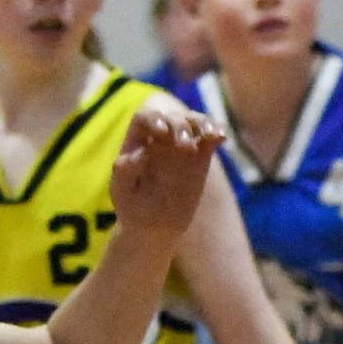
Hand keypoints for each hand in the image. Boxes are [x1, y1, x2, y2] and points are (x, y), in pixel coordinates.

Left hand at [110, 109, 224, 237]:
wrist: (155, 226)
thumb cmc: (133, 207)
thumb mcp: (121, 190)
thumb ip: (126, 169)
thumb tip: (143, 152)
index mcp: (137, 142)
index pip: (145, 118)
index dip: (154, 119)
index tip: (162, 132)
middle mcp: (160, 138)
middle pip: (172, 117)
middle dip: (180, 126)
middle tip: (185, 146)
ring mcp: (182, 145)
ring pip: (193, 121)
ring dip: (202, 123)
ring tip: (210, 135)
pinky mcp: (201, 156)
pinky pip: (210, 137)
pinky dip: (216, 132)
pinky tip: (221, 137)